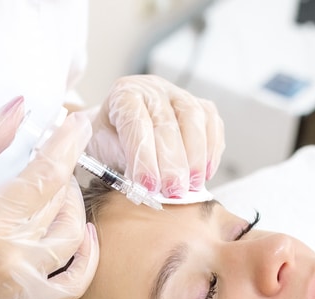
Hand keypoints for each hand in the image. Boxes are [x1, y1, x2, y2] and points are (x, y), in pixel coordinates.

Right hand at [0, 97, 98, 298]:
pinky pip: (72, 285)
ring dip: (73, 208)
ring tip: (60, 189)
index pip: (45, 175)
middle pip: (59, 204)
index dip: (66, 145)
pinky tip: (85, 236)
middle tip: (53, 155)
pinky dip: (86, 261)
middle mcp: (11, 256)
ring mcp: (21, 284)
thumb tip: (20, 108)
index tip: (77, 123)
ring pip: (72, 239)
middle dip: (63, 172)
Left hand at [81, 74, 224, 198]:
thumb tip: (139, 184)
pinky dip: (212, 149)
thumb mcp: (102, 151)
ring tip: (193, 186)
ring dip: (195, 157)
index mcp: (124, 95)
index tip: (149, 186)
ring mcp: (178, 94)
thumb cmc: (110, 142)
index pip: (136, 124)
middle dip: (172, 163)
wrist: (119, 130)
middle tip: (174, 192)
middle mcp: (152, 89)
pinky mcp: (200, 105)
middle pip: (167, 124)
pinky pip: (212, 122)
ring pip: (194, 118)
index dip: (144, 157)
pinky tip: (206, 173)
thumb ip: (118, 163)